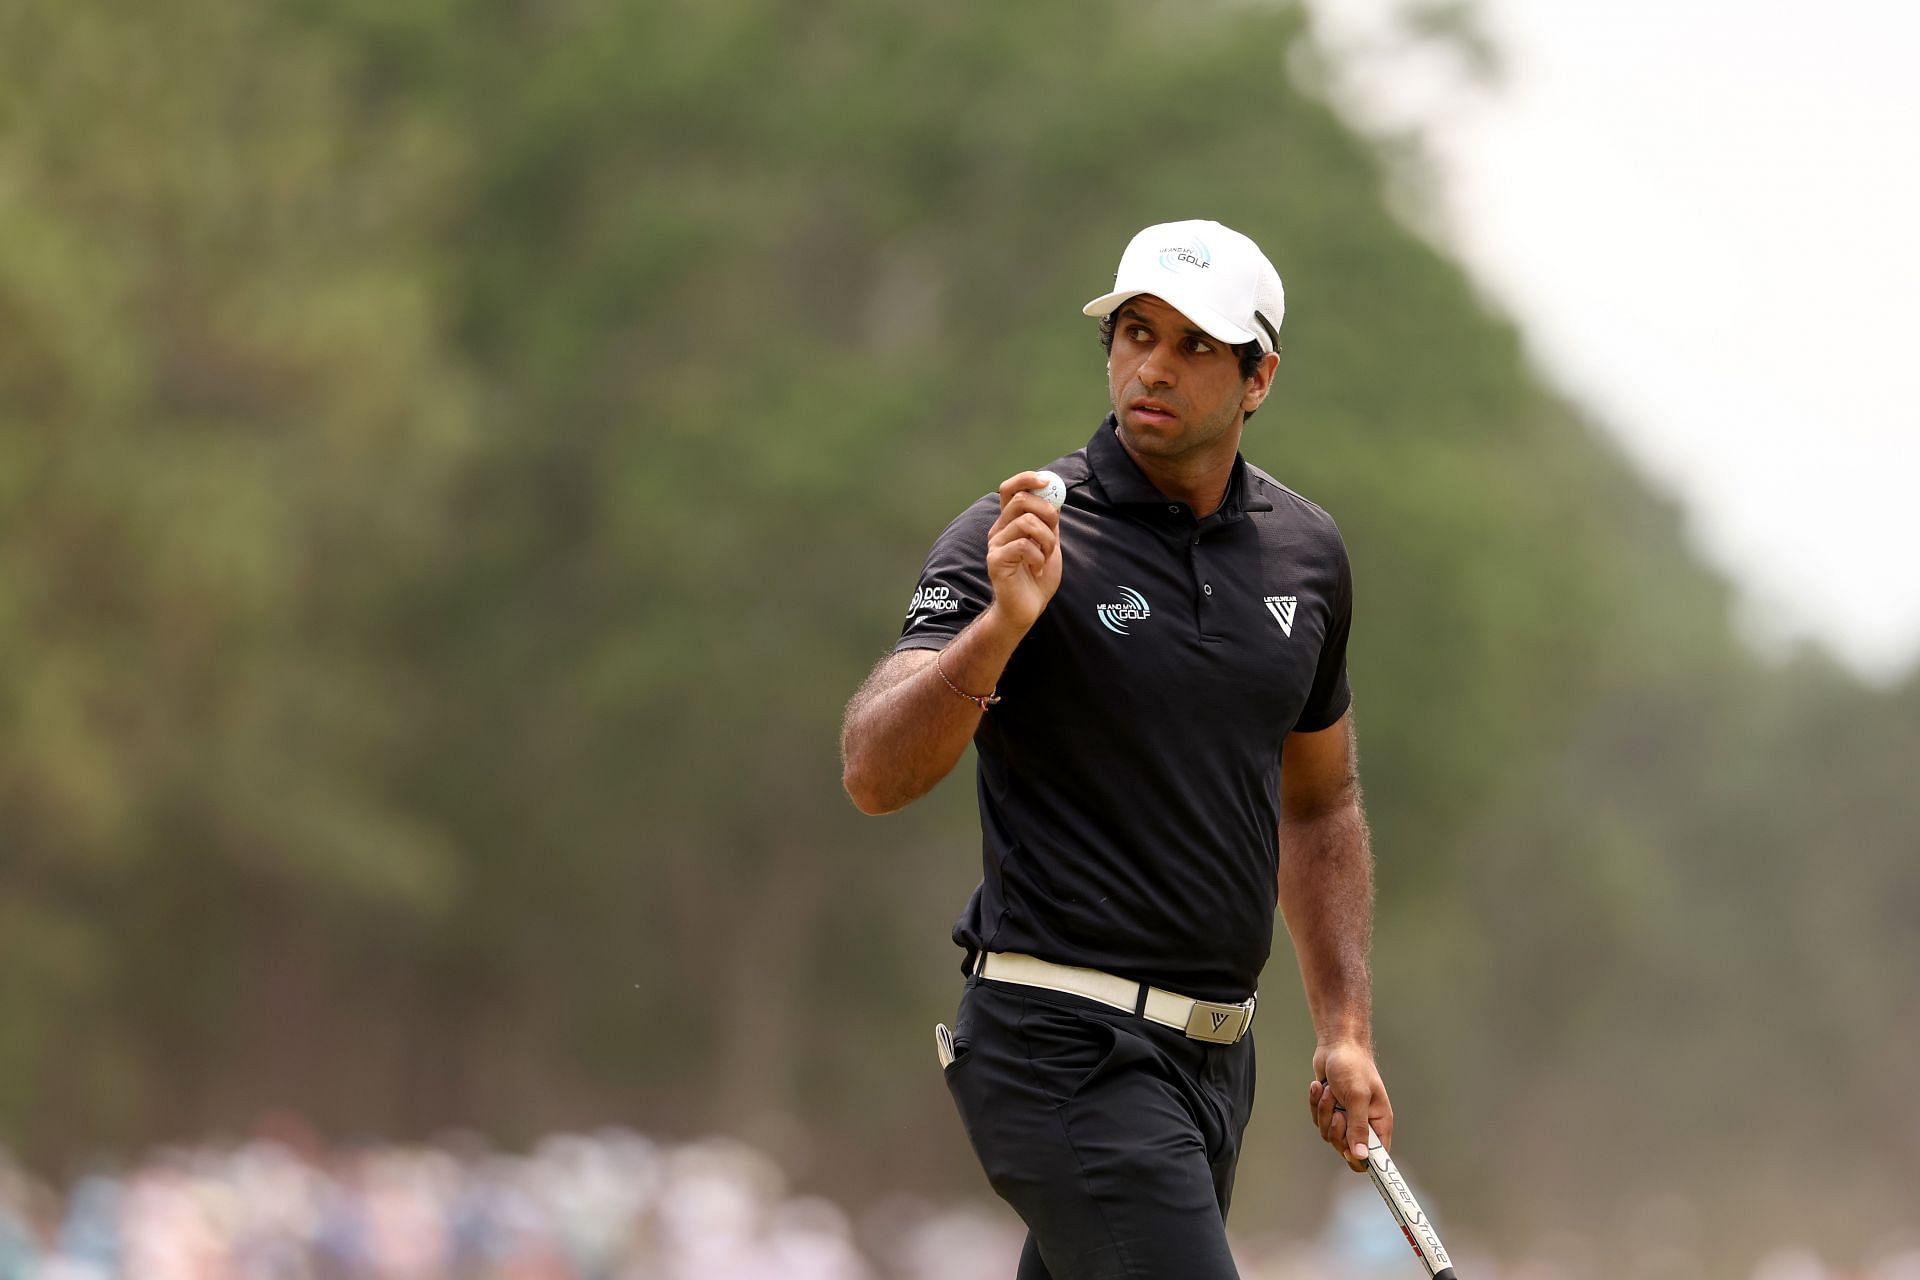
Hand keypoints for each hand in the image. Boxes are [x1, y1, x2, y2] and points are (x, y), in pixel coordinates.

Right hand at [984, 472, 1063, 630]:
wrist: (1027, 608)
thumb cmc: (1037, 576)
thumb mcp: (1049, 543)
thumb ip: (1049, 521)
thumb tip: (1056, 494)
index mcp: (1009, 522)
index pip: (1010, 489)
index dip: (1027, 479)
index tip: (1047, 481)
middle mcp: (999, 529)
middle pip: (1021, 500)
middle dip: (1047, 512)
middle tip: (1054, 531)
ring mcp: (995, 545)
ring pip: (1026, 522)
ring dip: (1047, 540)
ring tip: (1045, 557)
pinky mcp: (995, 561)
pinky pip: (1024, 546)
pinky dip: (1039, 557)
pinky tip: (1037, 570)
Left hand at [1308, 1041, 1391, 1171]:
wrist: (1336, 1045)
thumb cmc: (1353, 1066)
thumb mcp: (1357, 1097)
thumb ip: (1358, 1127)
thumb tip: (1361, 1155)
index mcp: (1379, 1123)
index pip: (1376, 1156)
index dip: (1362, 1159)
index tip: (1348, 1152)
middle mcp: (1364, 1123)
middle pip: (1346, 1148)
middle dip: (1336, 1130)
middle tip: (1338, 1113)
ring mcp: (1346, 1118)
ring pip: (1328, 1134)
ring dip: (1324, 1111)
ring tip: (1330, 1091)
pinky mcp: (1330, 1110)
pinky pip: (1317, 1120)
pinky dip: (1316, 1103)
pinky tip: (1320, 1087)